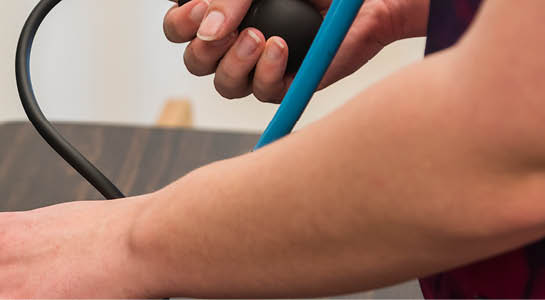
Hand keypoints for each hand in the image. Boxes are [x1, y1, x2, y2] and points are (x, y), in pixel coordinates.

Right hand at [164, 0, 427, 102]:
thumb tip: (208, 29)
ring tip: (258, 38)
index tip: (200, 5)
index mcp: (221, 15)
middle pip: (195, 61)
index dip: (180, 23)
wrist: (365, 0)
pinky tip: (280, 48)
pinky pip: (261, 92)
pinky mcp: (285, 84)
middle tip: (226, 27)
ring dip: (233, 63)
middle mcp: (234, 43)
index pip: (179, 27)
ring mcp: (258, 67)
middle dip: (204, 48)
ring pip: (223, 84)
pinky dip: (265, 72)